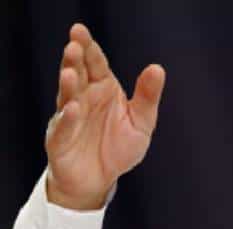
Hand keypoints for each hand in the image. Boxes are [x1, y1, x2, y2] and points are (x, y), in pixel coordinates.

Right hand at [45, 23, 164, 209]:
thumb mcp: (141, 121)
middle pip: (78, 74)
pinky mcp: (61, 139)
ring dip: (68, 84)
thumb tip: (157, 68)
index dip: (89, 48)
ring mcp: (70, 117)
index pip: (96, 64)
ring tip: (71, 71)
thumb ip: (147, 96)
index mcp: (103, 90)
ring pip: (67, 96)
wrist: (101, 179)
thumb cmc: (118, 147)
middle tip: (74, 43)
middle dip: (75, 59)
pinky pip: (65, 127)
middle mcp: (83, 98)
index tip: (81, 31)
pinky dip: (68, 118)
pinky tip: (73, 108)